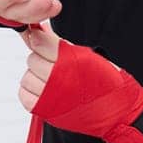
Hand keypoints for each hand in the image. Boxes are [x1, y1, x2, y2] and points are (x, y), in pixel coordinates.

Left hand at [18, 21, 142, 142]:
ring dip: (35, 76)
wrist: (117, 111)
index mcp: (72, 60)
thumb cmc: (107, 82)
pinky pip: (25, 96)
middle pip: (32, 59)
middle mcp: (60, 78)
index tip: (41, 39)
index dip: (39, 38)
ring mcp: (52, 96)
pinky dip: (30, 92)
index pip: (41, 41)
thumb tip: (40, 31)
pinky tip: (43, 91)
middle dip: (41, 58)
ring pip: (27, 77)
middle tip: (54, 65)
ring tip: (51, 80)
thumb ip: (61, 45)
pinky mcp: (47, 111)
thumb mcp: (88, 56)